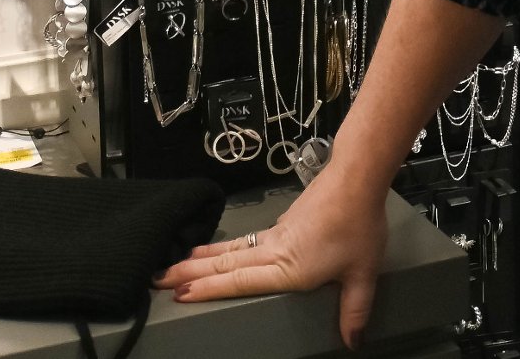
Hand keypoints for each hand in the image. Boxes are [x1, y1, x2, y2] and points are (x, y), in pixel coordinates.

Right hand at [155, 165, 389, 349]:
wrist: (357, 177)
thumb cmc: (360, 225)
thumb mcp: (362, 273)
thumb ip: (355, 309)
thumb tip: (352, 342)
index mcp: (287, 268)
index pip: (239, 281)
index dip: (209, 289)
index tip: (180, 295)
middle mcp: (274, 251)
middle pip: (226, 264)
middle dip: (190, 274)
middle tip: (157, 279)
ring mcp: (277, 233)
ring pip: (233, 249)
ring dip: (204, 258)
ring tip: (177, 264)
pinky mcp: (285, 221)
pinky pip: (247, 239)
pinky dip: (226, 246)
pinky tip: (224, 248)